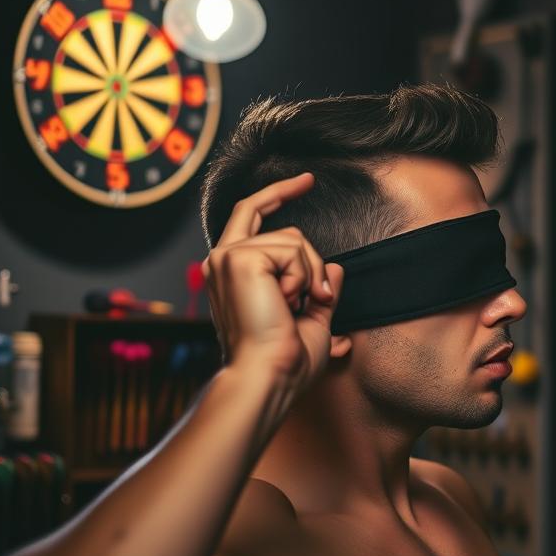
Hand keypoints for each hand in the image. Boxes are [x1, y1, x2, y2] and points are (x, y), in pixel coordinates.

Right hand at [200, 172, 343, 390]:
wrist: (268, 376)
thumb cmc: (285, 360)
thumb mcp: (313, 320)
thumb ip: (319, 291)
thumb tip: (333, 268)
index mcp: (232, 274)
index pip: (252, 215)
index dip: (279, 194)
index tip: (308, 180)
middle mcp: (222, 261)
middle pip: (284, 230)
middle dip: (310, 263)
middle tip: (316, 301)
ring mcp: (227, 257)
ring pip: (294, 239)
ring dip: (309, 276)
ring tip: (296, 308)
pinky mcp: (238, 258)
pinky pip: (293, 249)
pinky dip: (302, 277)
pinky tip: (288, 302)